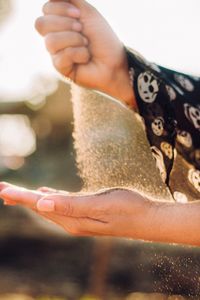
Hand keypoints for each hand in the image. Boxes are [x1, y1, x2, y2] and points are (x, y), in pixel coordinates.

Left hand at [0, 182, 151, 237]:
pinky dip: (51, 198)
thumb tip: (41, 202)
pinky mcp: (87, 213)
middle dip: (21, 198)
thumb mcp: (98, 205)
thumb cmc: (126, 209)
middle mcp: (72, 220)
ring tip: (18, 193)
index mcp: (71, 219)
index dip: (21, 197)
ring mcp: (79, 218)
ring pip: (49, 206)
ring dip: (33, 198)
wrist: (147, 218)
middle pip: (40, 207)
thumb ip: (70, 205)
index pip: (40, 205)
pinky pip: (62, 205)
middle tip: (3, 190)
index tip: (3, 190)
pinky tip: (46, 193)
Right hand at [35, 0, 135, 106]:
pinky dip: (79, 54)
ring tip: (86, 44)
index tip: (79, 15)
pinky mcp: (61, 68)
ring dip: (74, 39)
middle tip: (81, 29)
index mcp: (59, 22)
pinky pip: (62, 57)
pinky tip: (86, 57)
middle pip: (41, 24)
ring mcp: (56, 53)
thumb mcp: (87, 11)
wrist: (114, 60)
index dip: (61, 9)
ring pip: (51, 41)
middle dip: (65, 24)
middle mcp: (54, 37)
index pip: (46, 9)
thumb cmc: (102, 37)